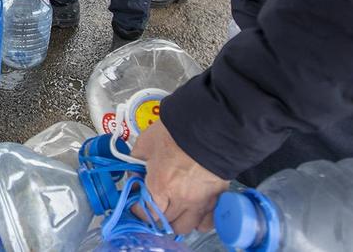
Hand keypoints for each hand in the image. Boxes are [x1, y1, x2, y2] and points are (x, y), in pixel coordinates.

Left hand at [132, 119, 227, 233]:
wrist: (210, 125)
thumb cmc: (176, 132)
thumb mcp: (146, 143)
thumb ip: (136, 163)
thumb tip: (135, 176)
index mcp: (160, 186)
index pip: (146, 212)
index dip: (138, 209)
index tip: (137, 204)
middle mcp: (181, 199)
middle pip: (165, 223)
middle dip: (156, 215)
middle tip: (154, 204)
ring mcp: (201, 201)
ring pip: (186, 227)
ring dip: (177, 221)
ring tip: (173, 209)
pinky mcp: (218, 198)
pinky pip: (208, 222)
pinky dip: (200, 220)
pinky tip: (194, 210)